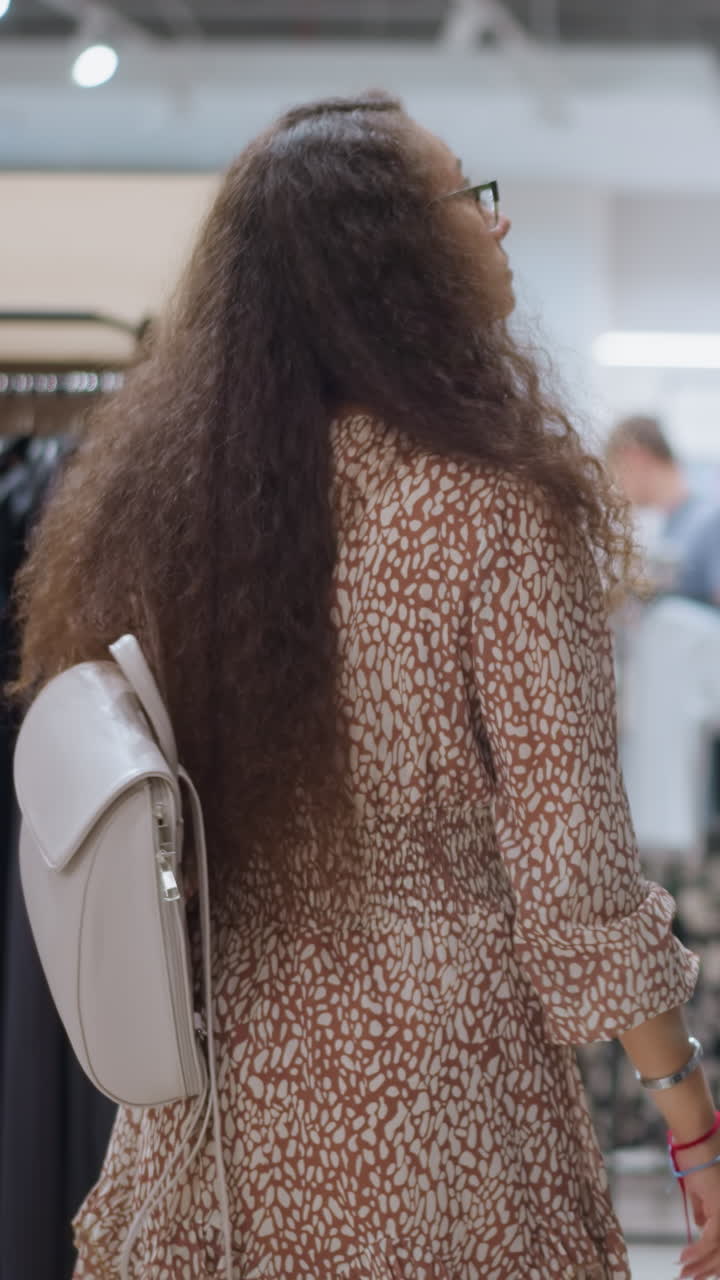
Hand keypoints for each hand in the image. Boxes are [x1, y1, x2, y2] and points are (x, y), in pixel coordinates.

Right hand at [679, 1158, 719, 1278]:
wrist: (696, 1137)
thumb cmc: (695, 1156)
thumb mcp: (698, 1188)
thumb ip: (702, 1209)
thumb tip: (700, 1226)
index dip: (713, 1259)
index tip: (701, 1271)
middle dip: (706, 1268)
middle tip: (690, 1279)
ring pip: (719, 1249)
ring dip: (700, 1264)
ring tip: (684, 1274)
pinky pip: (711, 1239)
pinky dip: (697, 1252)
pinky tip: (684, 1259)